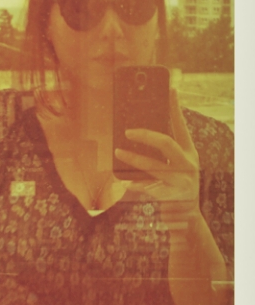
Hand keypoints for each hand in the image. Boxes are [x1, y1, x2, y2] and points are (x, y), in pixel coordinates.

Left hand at [115, 90, 201, 241]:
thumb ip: (160, 150)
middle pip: (167, 144)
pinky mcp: (172, 195)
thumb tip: (133, 131)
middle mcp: (187, 163)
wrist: (186, 216)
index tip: (170, 89)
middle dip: (146, 135)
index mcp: (188, 151)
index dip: (175, 107)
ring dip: (134, 158)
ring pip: (155, 166)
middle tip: (127, 131)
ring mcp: (181, 180)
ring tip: (117, 151)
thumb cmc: (173, 184)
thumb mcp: (173, 164)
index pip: (180, 125)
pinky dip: (135, 185)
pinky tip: (123, 182)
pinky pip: (150, 188)